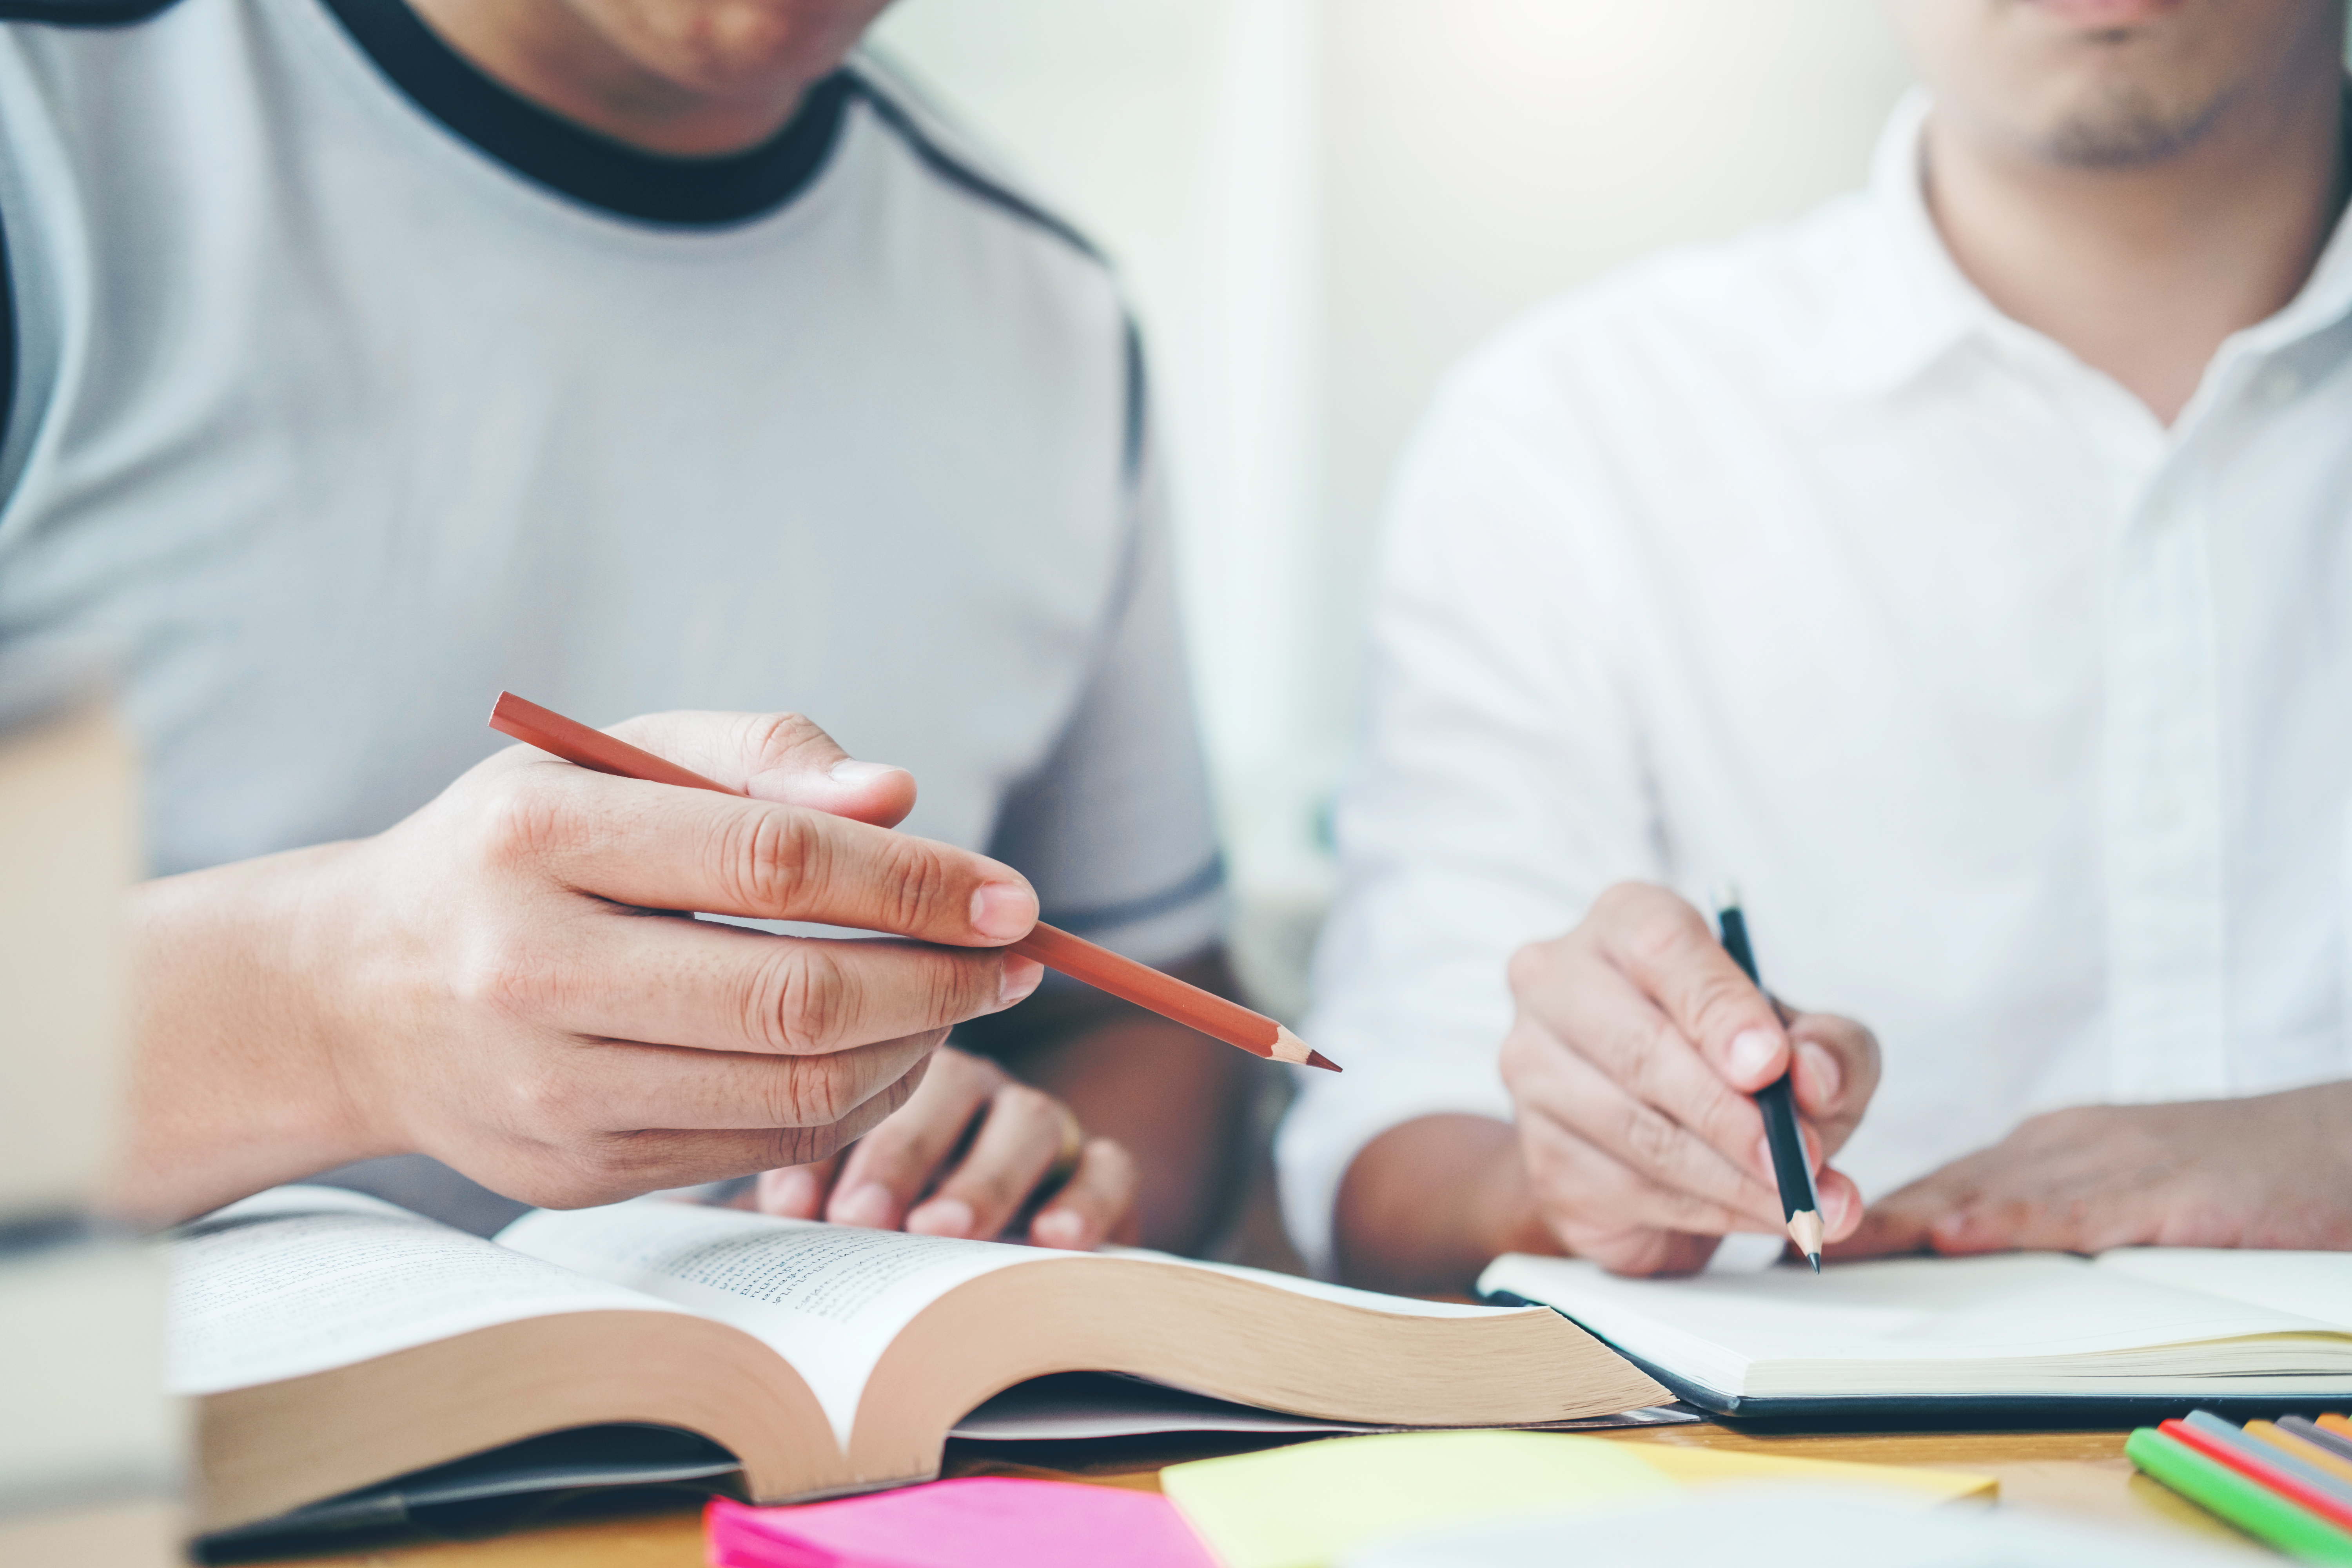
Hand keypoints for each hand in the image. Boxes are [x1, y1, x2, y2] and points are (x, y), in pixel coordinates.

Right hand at [116, 711, 1043, 1223]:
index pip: (775, 860)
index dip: (916, 881)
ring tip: (961, 1002)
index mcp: (537, 840)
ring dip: (916, 1048)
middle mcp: (531, 972)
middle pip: (798, 995)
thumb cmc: (518, 850)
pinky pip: (760, 1148)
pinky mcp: (573, 1173)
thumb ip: (759, 755)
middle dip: (941, 979)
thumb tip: (898, 796)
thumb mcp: (610, 758)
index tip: (1012, 895)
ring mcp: (549, 1090)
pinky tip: (885, 1052)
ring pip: (794, 1090)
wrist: (354, 994)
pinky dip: (851, 1103)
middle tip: (1017, 959)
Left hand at [748, 1045, 1136, 1249]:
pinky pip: (1110, 1166)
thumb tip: (739, 1225)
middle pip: (950, 1086)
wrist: (971, 1277)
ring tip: (941, 1232)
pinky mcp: (1100, 1169)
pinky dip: (1088, 1197)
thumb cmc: (875, 1238)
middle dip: (902, 1152)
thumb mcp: (823, 1223)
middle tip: (861, 1218)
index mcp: (896, 1081)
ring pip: (1029, 1119)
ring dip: (984, 1177)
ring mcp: (1038, 1125)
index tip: (789, 1205)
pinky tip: (1052, 1239)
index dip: (827, 1140)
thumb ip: (791, 1209)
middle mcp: (972, 1089)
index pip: (867, 1080)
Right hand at [1498, 882, 1880, 1274]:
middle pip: (1639, 1048)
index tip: (1773, 1068)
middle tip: (1801, 1162)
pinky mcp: (1541, 1155)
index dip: (1721, 1012)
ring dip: (1731, 1179)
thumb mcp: (1808, 1040)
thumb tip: (1814, 1078)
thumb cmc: (1736, 1063)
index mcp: (1624, 923)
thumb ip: (1831, 1046)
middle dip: (1732, 1116)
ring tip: (1801, 1205)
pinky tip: (1757, 1216)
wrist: (1663, 1140)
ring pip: (1635, 1131)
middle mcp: (1558, 983)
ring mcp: (1534, 1070)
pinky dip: (1707, 1213)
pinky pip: (1627, 1190)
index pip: (1662, 950)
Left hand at [1834, 1084, 2351, 1257]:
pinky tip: (1960, 1235)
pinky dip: (2011, 1223)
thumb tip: (1957, 1248)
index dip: (1864, 1212)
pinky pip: (2074, 1211)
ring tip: (1833, 1239)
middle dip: (1861, 1215)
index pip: (1939, 1186)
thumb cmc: (2229, 1178)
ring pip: (1990, 1193)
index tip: (1790, 1227)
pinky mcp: (2165, 1192)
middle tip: (1778, 1231)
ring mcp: (2112, 1165)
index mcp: (2051, 1152)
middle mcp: (2064, 1149)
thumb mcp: (2120, 1193)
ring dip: (1910, 1219)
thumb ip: (2044, 1216)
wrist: (2333, 1150)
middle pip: (1945, 1186)